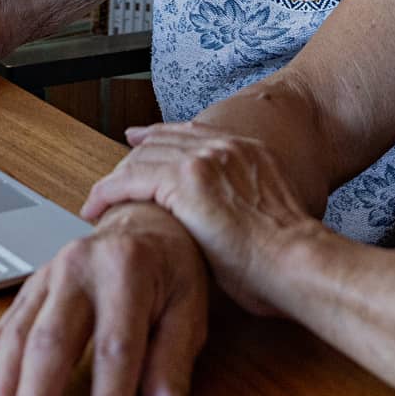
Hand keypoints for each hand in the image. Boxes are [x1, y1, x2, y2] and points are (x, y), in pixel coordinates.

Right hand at [0, 203, 207, 395]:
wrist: (145, 222)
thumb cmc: (172, 271)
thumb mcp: (189, 310)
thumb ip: (174, 365)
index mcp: (128, 268)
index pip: (116, 346)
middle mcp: (79, 267)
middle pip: (50, 341)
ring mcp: (47, 276)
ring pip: (15, 338)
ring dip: (0, 395)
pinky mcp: (28, 290)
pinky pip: (0, 334)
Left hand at [83, 122, 321, 314]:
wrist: (298, 261)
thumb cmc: (287, 260)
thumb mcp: (266, 216)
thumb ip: (240, 208)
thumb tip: (223, 229)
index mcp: (248, 150)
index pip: (191, 134)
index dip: (159, 136)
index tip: (138, 140)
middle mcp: (225, 147)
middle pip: (161, 142)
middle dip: (130, 158)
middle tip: (109, 178)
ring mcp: (204, 160)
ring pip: (142, 159)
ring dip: (115, 180)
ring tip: (98, 201)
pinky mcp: (183, 182)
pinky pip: (131, 179)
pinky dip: (109, 192)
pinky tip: (96, 207)